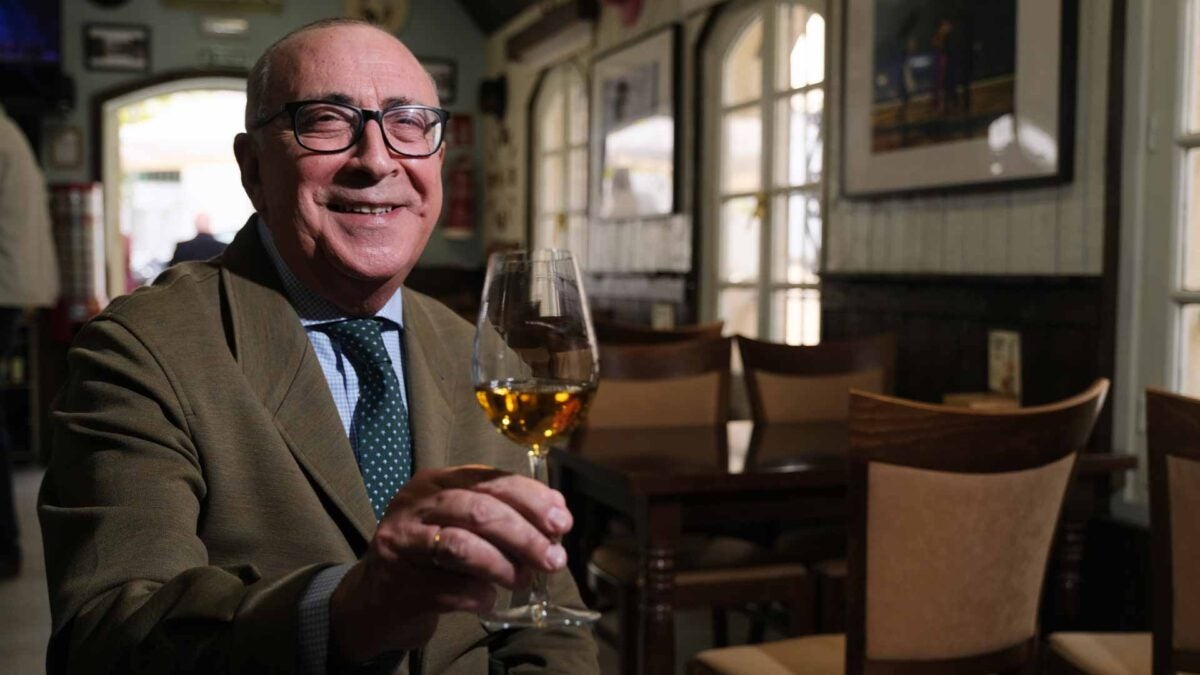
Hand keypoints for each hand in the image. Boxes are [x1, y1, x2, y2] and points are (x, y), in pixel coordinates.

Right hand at [329, 465, 572, 663]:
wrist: (377, 599)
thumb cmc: (432, 557)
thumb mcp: (464, 525)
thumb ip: (505, 516)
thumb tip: (557, 516)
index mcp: (438, 481)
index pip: (492, 479)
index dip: (532, 499)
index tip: (562, 521)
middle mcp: (416, 502)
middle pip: (479, 509)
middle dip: (525, 535)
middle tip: (553, 559)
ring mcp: (402, 539)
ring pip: (462, 545)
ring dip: (503, 565)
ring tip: (525, 580)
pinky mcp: (396, 579)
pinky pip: (448, 587)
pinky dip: (477, 594)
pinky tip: (488, 599)